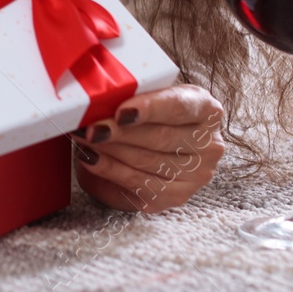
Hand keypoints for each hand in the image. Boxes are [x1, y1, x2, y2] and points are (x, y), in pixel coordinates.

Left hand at [71, 83, 224, 211]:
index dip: (149, 108)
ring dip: (110, 150)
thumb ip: (131, 95)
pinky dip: (109, 169)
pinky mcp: (176, 196)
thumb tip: (97, 97)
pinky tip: (89, 158)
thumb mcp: (145, 97)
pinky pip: (139, 183)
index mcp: (207, 110)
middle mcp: (209, 144)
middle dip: (120, 133)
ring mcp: (196, 174)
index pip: (179, 107)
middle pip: (161, 137)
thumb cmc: (146, 115)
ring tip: (83, 139)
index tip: (120, 111)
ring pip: (148, 161)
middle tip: (90, 127)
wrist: (149, 144)